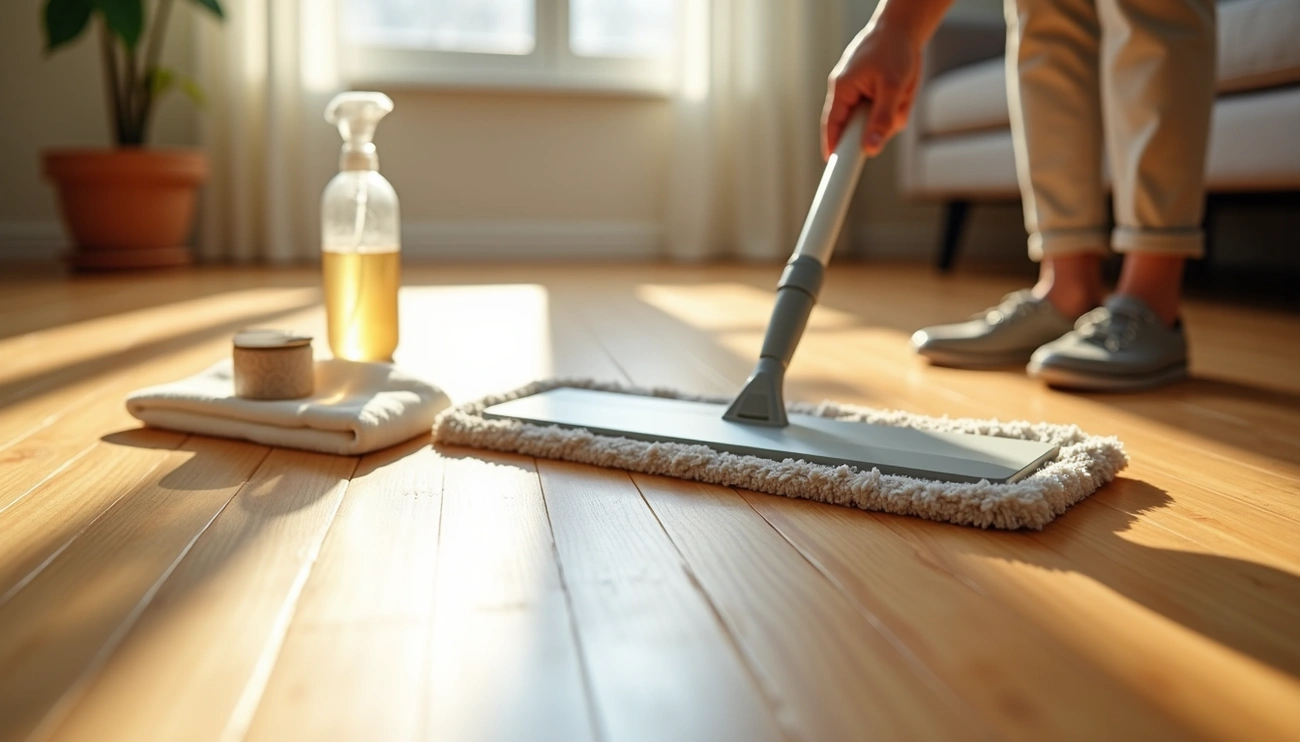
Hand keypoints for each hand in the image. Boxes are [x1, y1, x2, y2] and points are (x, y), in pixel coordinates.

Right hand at [822, 24, 923, 158]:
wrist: (904, 29)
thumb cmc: (893, 50)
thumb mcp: (892, 86)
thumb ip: (881, 119)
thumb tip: (870, 149)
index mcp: (842, 89)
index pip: (832, 126)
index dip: (833, 147)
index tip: (834, 168)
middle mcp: (848, 94)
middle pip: (859, 128)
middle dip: (880, 125)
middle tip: (896, 109)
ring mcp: (861, 96)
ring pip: (876, 124)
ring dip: (892, 115)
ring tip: (902, 94)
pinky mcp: (874, 97)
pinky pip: (885, 115)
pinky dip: (897, 109)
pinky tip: (903, 94)